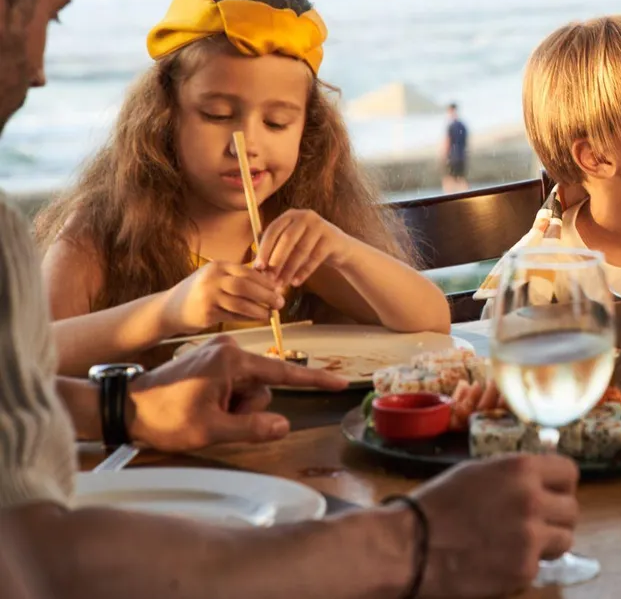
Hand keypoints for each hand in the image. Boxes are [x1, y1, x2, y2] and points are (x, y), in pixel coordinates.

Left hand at [128, 336, 348, 449]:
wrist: (124, 407)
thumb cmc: (163, 417)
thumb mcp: (210, 429)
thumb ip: (252, 427)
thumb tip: (284, 425)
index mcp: (232, 359)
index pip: (283, 373)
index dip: (314, 381)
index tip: (340, 382)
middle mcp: (229, 348)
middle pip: (263, 385)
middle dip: (248, 407)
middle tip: (217, 419)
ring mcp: (219, 353)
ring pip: (248, 387)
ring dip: (235, 406)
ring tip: (205, 413)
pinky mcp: (210, 360)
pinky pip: (234, 382)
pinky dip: (226, 399)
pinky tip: (202, 406)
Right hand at [162, 261, 284, 334]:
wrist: (169, 309)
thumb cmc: (199, 292)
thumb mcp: (215, 276)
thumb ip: (237, 276)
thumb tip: (269, 280)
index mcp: (217, 266)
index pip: (247, 271)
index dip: (265, 281)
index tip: (278, 288)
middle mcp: (212, 279)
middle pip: (245, 286)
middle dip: (266, 295)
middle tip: (280, 302)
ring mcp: (208, 297)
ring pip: (241, 303)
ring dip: (259, 310)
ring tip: (271, 313)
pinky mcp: (206, 314)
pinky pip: (233, 316)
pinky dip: (248, 318)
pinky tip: (257, 319)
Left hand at [254, 209, 351, 288]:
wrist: (338, 247)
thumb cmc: (307, 247)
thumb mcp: (291, 244)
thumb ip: (274, 251)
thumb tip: (257, 268)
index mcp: (290, 215)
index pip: (273, 230)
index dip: (264, 249)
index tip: (258, 267)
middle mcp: (305, 216)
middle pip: (287, 239)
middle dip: (276, 260)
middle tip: (269, 278)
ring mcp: (320, 225)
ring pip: (301, 249)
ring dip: (289, 269)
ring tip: (282, 283)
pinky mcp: (332, 238)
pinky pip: (315, 257)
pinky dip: (304, 272)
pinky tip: (296, 282)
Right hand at [409, 454, 579, 598]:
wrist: (410, 546)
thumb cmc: (437, 505)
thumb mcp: (478, 472)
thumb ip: (515, 475)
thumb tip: (540, 479)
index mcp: (521, 469)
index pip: (569, 472)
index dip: (561, 485)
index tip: (553, 494)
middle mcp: (532, 499)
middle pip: (571, 509)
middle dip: (556, 517)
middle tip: (535, 523)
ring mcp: (530, 536)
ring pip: (565, 539)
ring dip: (548, 543)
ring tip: (520, 543)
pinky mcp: (524, 569)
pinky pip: (540, 566)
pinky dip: (524, 566)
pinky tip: (499, 561)